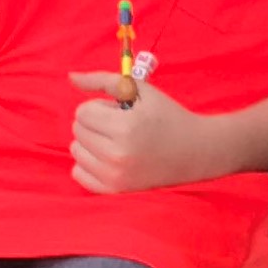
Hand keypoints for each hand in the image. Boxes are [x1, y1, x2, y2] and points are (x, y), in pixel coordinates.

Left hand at [67, 71, 223, 194]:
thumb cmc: (168, 116)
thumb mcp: (141, 91)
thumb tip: (71, 77)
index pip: (83, 112)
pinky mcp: (115, 190)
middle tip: (122, 126)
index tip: (121, 112)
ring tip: (116, 141)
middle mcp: (118, 154)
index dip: (101, 107)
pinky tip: (108, 158)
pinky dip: (88, 164)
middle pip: (78, 131)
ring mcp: (115, 175)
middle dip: (96, 123)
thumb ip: (104, 81)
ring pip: (76, 151)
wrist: (195, 151)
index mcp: (125, 127)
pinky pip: (78, 174)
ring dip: (91, 142)